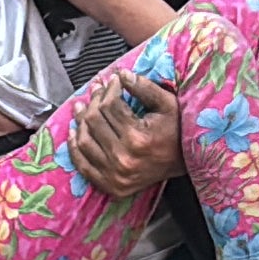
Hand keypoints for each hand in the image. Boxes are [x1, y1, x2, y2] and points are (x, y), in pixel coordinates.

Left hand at [74, 77, 185, 197]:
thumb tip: (121, 74)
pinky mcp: (110, 185)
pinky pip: (82, 165)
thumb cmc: (177, 131)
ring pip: (84, 140)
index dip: (110, 88)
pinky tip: (74, 132)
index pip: (111, 105)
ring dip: (80, 120)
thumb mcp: (168, 104)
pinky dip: (74, 148)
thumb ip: (144, 87)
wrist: (184, 163)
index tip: (113, 80)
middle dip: (94, 100)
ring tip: (82, 106)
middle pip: (94, 121)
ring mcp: (114, 174)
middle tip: (97, 89)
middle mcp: (123, 158)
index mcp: (137, 138)